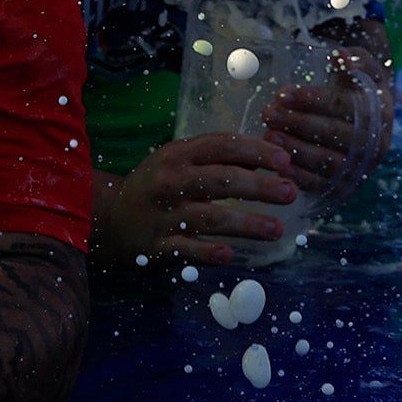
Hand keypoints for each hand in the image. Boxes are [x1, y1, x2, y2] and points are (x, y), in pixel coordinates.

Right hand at [97, 133, 298, 267]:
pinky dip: (208, 253)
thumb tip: (269, 157)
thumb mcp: (179, 162)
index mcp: (177, 155)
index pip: (221, 146)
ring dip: (247, 224)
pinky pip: (187, 250)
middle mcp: (169, 182)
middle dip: (259, 186)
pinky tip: (231, 255)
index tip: (285, 161)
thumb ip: (218, 158)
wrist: (110, 219)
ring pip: (210, 218)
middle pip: (220, 180)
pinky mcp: (158, 246)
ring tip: (278, 230)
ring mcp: (163, 215)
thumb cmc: (157, 186)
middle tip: (291, 192)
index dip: (256, 151)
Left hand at [260, 44, 394, 200]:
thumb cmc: (360, 90)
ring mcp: (359, 169)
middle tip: (269, 113)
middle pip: (335, 135)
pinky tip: (276, 165)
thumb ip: (355, 60)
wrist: (370, 122)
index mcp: (379, 115)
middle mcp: (374, 146)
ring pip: (327, 162)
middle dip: (299, 124)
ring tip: (268, 135)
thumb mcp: (365, 70)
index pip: (345, 107)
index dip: (313, 100)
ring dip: (296, 150)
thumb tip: (339, 54)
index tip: (283, 93)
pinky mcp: (343, 186)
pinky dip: (298, 176)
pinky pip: (321, 184)